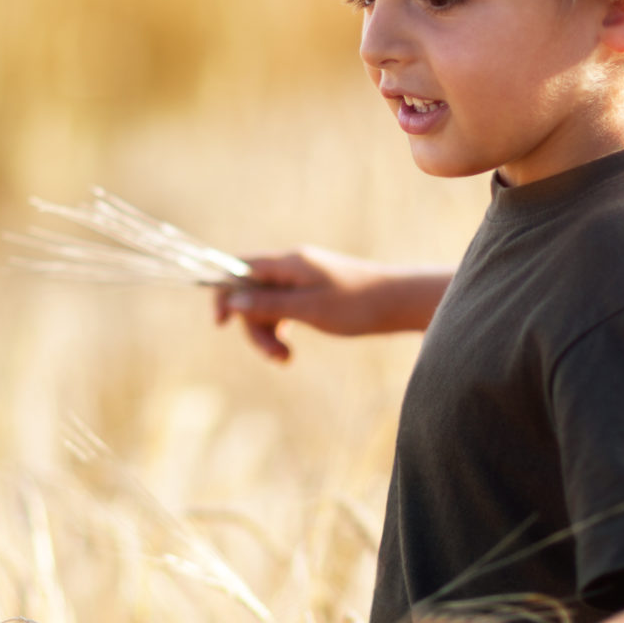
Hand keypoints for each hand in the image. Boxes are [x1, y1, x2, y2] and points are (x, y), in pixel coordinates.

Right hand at [210, 248, 445, 361]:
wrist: (402, 302)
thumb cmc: (359, 304)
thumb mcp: (310, 309)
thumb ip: (270, 304)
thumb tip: (233, 299)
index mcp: (289, 263)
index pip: (239, 268)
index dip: (223, 293)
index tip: (221, 325)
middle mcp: (292, 267)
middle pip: (252, 294)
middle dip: (256, 327)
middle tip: (276, 357)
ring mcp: (303, 280)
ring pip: (268, 306)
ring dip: (270, 334)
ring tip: (287, 359)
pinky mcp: (313, 293)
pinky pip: (284, 309)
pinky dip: (283, 328)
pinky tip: (290, 347)